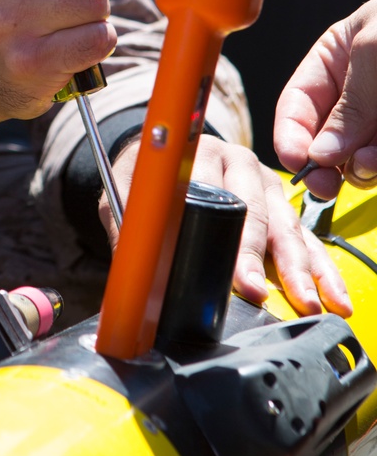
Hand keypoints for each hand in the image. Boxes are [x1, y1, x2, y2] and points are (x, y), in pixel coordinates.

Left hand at [99, 134, 351, 316]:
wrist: (160, 155)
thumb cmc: (141, 179)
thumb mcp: (124, 196)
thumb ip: (130, 228)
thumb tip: (134, 276)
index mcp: (198, 153)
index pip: (216, 197)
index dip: (227, 239)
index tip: (236, 277)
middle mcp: (237, 161)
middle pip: (256, 212)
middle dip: (263, 259)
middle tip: (264, 295)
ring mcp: (263, 180)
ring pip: (286, 224)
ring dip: (299, 268)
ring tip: (309, 302)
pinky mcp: (280, 201)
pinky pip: (304, 234)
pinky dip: (319, 266)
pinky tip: (332, 292)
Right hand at [274, 0, 376, 198]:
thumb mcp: (375, 47)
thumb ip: (351, 102)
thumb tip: (321, 152)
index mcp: (336, 61)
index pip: (297, 105)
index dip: (290, 136)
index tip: (298, 163)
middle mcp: (359, 94)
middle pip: (326, 141)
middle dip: (328, 161)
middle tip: (331, 182)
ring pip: (360, 160)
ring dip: (364, 168)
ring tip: (374, 160)